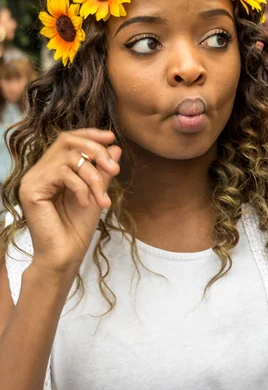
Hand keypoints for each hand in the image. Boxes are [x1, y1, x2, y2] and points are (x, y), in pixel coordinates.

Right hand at [19, 128, 120, 275]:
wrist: (66, 256)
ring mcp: (33, 179)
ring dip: (93, 176)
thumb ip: (102, 171)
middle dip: (96, 151)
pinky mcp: (31, 189)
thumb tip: (115, 148)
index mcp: (52, 169)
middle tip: (115, 169)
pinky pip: (62, 173)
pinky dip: (80, 186)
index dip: (89, 134)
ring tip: (102, 198)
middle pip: (67, 142)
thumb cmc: (77, 228)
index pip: (68, 139)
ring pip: (68, 158)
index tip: (111, 137)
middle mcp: (39, 171)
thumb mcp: (96, 192)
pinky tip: (86, 203)